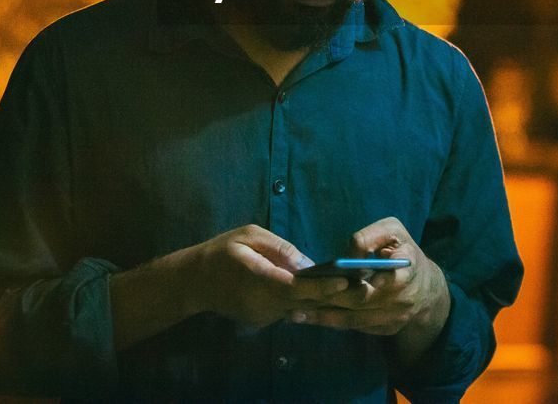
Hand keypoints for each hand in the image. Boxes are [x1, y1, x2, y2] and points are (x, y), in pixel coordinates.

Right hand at [188, 224, 350, 330]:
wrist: (195, 282)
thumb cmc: (222, 251)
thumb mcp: (249, 236)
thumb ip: (280, 249)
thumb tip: (310, 263)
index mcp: (259, 280)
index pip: (296, 287)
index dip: (321, 286)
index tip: (343, 280)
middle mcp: (264, 304)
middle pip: (305, 303)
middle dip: (333, 295)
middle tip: (362, 284)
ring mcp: (264, 316)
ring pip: (301, 309)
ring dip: (325, 299)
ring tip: (353, 287)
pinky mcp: (264, 321)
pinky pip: (291, 310)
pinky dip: (308, 302)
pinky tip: (327, 292)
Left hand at [286, 216, 449, 336]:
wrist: (426, 287)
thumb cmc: (402, 250)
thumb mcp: (394, 231)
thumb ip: (371, 236)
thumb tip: (346, 256)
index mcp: (408, 269)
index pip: (392, 278)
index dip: (372, 281)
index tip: (347, 280)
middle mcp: (403, 298)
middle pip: (363, 301)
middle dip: (332, 298)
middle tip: (302, 295)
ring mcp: (394, 318)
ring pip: (355, 319)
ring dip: (325, 316)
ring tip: (295, 312)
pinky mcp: (385, 329)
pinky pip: (355, 328)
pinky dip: (331, 323)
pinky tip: (308, 317)